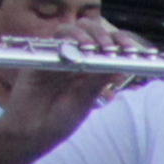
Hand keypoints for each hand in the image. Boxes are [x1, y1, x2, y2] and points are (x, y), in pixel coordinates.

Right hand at [0, 12, 136, 137]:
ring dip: (84, 34)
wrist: (32, 132)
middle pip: (89, 32)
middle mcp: (73, 57)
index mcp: (89, 67)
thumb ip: (98, 81)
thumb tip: (121, 65)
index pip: (106, 46)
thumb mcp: (85, 101)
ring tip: (93, 47)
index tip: (131, 51)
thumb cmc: (60, 120)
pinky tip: (73, 50)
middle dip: (103, 35)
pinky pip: (50, 41)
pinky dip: (64, 42)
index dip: (119, 43)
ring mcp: (55, 55)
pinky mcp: (38, 57)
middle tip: (110, 47)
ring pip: (69, 30)